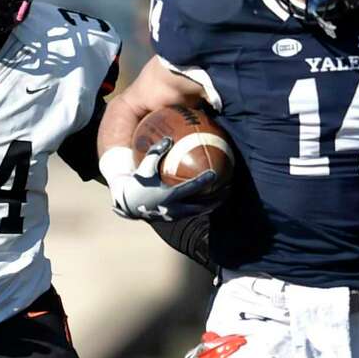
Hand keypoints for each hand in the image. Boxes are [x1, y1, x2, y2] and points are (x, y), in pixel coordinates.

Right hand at [104, 140, 221, 221]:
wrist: (128, 205)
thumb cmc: (137, 183)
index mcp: (169, 195)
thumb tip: (169, 138)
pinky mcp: (175, 219)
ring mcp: (176, 216)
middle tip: (229, 187)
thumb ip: (156, 152)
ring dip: (213, 204)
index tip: (215, 174)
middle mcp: (175, 208)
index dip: (204, 181)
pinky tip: (211, 199)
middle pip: (202, 204)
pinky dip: (203, 206)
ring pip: (200, 211)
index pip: (191, 188)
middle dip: (217, 197)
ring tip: (225, 195)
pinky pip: (193, 213)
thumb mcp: (145, 167)